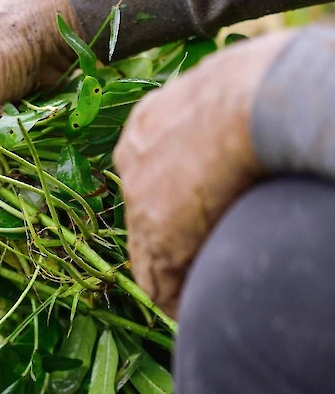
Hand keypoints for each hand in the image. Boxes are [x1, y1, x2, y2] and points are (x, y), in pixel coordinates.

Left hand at [113, 31, 292, 314]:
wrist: (254, 101)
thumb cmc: (260, 85)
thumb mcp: (227, 91)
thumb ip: (222, 115)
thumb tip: (250, 114)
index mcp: (148, 123)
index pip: (149, 174)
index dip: (175, 200)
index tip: (197, 216)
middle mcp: (132, 159)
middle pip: (144, 212)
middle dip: (170, 237)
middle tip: (197, 258)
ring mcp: (138, 198)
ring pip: (148, 252)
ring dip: (173, 274)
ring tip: (197, 293)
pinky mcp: (156, 235)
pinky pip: (158, 281)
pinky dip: (176, 298)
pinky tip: (194, 309)